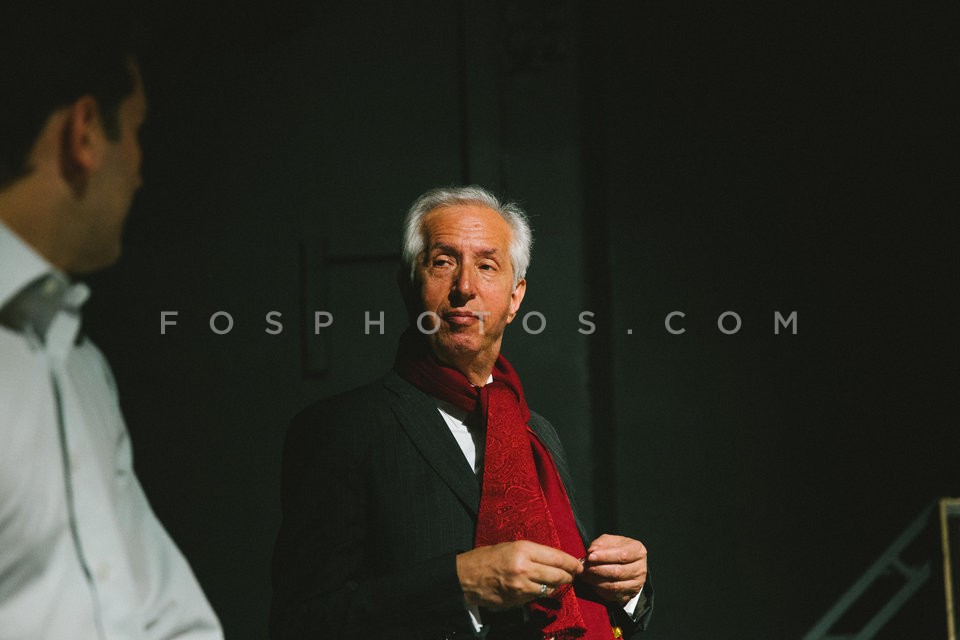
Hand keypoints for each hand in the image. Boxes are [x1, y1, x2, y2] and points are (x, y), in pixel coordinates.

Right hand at [456, 540, 582, 609]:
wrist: (466, 576)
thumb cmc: (488, 557)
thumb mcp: (512, 546)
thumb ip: (534, 553)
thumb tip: (556, 560)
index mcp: (523, 550)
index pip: (557, 557)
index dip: (571, 563)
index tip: (578, 565)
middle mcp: (525, 568)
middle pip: (558, 575)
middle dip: (568, 576)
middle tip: (571, 575)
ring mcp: (521, 587)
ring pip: (550, 589)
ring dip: (556, 586)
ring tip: (555, 581)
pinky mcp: (517, 600)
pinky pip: (537, 597)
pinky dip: (541, 593)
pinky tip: (537, 588)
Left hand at [580, 534, 647, 606]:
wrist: (627, 563)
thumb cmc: (617, 549)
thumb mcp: (610, 541)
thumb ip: (601, 544)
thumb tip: (592, 551)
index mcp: (638, 551)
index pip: (622, 555)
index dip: (605, 556)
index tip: (590, 556)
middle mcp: (640, 568)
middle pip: (618, 572)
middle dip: (599, 570)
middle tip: (586, 567)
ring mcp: (637, 583)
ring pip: (615, 586)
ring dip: (597, 581)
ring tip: (586, 575)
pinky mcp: (630, 595)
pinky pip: (613, 596)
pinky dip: (600, 591)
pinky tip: (592, 584)